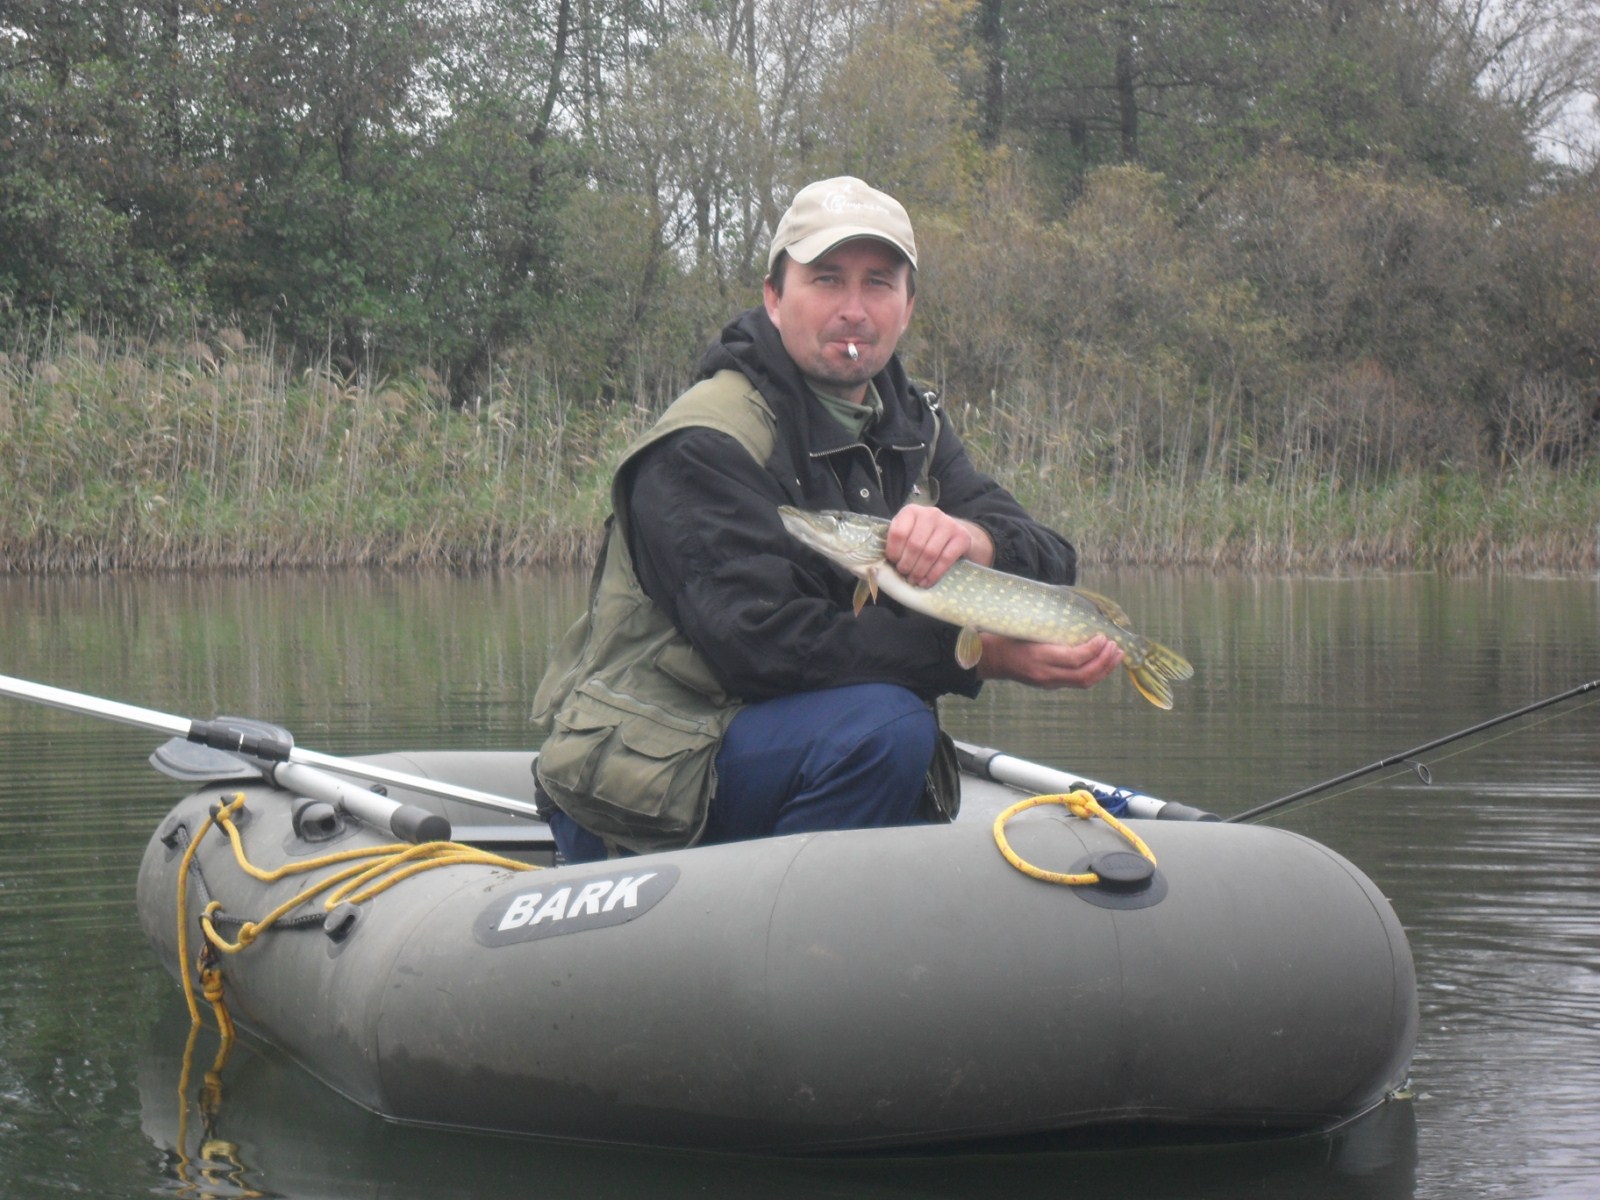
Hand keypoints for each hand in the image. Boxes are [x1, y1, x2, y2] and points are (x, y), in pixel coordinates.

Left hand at [885, 506, 994, 587]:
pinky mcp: (961, 537)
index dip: (893, 551)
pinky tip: (926, 582)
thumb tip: (876, 566)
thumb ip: (896, 542)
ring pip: (929, 553)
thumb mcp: (909, 533)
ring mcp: (948, 524)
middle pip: (914, 545)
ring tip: (914, 579)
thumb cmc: (925, 537)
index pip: (898, 532)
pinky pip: (945, 559)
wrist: (956, 536)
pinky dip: (934, 574)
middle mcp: (931, 514)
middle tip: (904, 574)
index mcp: (912, 511)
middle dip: (907, 564)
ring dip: (919, 571)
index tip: (893, 562)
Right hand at [974, 633, 1123, 690]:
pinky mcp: (1051, 685)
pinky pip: (1078, 682)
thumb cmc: (1009, 635)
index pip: (1073, 658)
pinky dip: (1095, 672)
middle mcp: (1045, 673)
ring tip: (1116, 654)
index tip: (1102, 636)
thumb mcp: (1028, 625)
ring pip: (1084, 682)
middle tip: (1115, 646)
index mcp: (1038, 656)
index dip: (1092, 649)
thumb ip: (1051, 623)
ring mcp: (1048, 682)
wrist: (993, 658)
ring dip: (1104, 669)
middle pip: (1083, 674)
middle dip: (1104, 661)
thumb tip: (1078, 608)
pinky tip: (1103, 662)